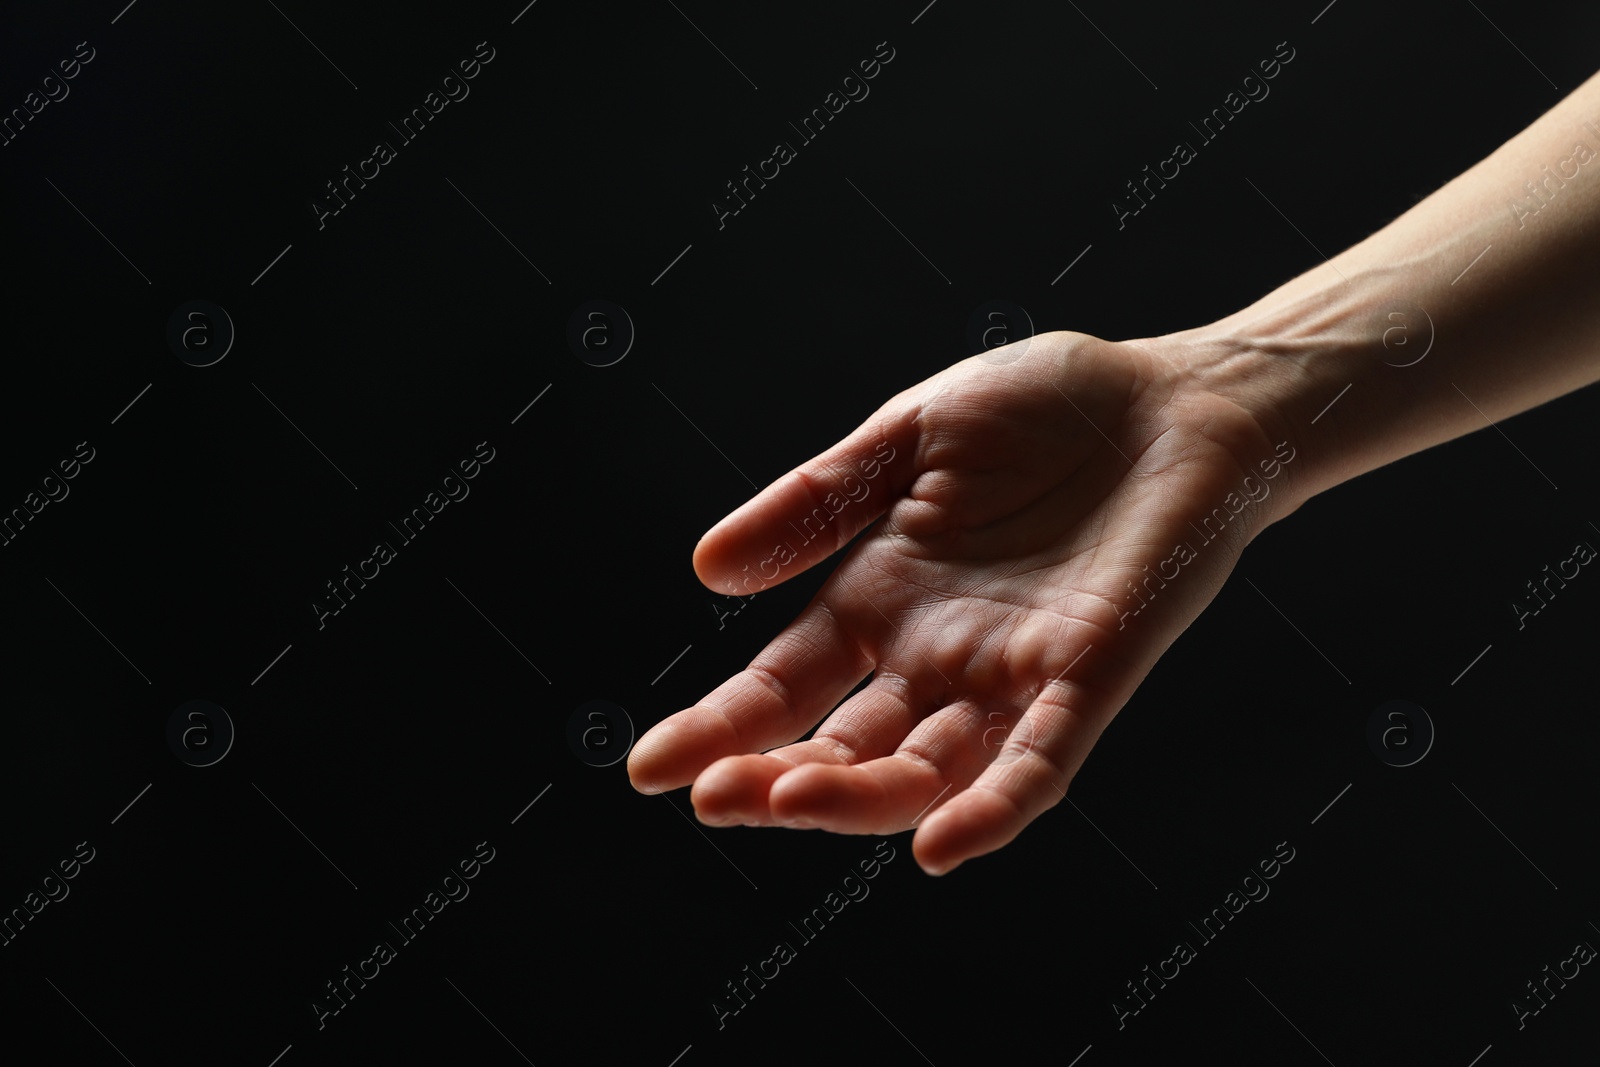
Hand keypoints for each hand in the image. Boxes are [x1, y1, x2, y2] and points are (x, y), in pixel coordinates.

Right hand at [627, 329, 1298, 874]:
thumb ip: (815, 502)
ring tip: (785, 799)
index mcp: (879, 600)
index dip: (720, 728)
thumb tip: (706, 570)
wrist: (1175, 397)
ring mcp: (1011, 673)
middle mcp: (935, 655)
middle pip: (843, 747)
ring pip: (926, 768)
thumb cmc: (1045, 409)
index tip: (648, 767)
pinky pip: (1040, 758)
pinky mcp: (1091, 672)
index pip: (783, 687)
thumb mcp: (907, 438)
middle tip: (709, 795)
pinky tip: (941, 846)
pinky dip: (994, 806)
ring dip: (859, 797)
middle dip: (773, 778)